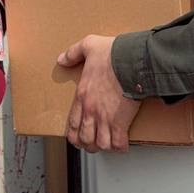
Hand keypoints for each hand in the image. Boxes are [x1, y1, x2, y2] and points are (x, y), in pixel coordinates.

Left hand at [57, 35, 141, 153]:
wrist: (131, 61)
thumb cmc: (113, 54)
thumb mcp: (88, 46)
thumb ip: (73, 53)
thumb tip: (61, 59)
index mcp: (82, 96)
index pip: (72, 123)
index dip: (74, 135)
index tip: (78, 138)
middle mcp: (91, 111)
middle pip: (84, 139)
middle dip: (88, 144)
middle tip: (93, 144)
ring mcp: (106, 118)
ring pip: (100, 144)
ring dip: (104, 146)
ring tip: (108, 145)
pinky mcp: (121, 122)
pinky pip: (119, 143)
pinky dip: (120, 146)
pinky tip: (123, 143)